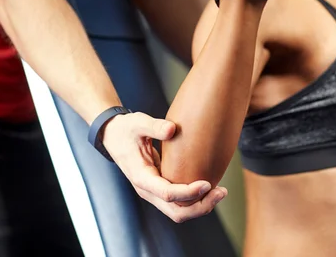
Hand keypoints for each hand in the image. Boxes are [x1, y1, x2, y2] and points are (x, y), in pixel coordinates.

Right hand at [101, 112, 227, 222]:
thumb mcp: (137, 123)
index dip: (188, 191)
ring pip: (178, 211)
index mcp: (140, 176)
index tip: (207, 182)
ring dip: (201, 206)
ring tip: (221, 192)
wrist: (113, 135)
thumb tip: (172, 129)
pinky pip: (179, 203)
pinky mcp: (160, 189)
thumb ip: (154, 126)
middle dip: (200, 206)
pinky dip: (195, 200)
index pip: (166, 193)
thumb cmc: (126, 129)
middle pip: (176, 211)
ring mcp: (153, 192)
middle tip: (221, 192)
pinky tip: (210, 188)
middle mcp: (147, 190)